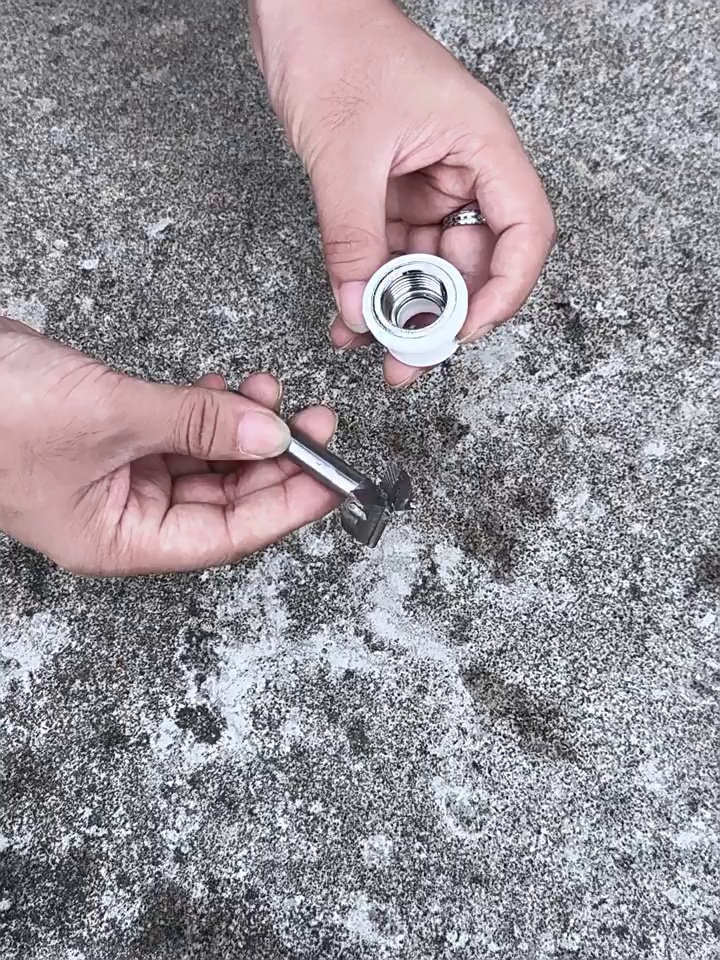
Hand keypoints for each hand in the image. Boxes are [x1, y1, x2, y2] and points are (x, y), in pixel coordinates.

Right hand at [0, 317, 336, 574]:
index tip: (332, 481)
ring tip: (274, 392)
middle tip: (317, 425)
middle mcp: (122, 516)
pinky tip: (230, 388)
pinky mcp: (112, 436)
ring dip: (243, 429)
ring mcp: (117, 476)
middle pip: (223, 500)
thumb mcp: (109, 417)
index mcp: (118, 540)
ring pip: (205, 463)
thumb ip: (196, 424)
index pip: (224, 537)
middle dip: (273, 462)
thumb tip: (271, 435)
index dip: (285, 509)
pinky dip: (208, 411)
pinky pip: (178, 433)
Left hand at [250, 0, 554, 385]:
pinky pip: (390, 250)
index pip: (524, 231)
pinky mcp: (391, 190)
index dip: (505, 290)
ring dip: (399, 308)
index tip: (465, 330)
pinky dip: (370, 284)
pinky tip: (348, 313)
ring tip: (369, 342)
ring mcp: (427, 181)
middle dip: (441, 314)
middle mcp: (463, 168)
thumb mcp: (345, 153)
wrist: (295, 9)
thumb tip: (358, 306)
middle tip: (408, 357)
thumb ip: (352, 237)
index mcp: (482, 145)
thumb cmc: (336, 43)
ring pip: (428, 263)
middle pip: (474, 260)